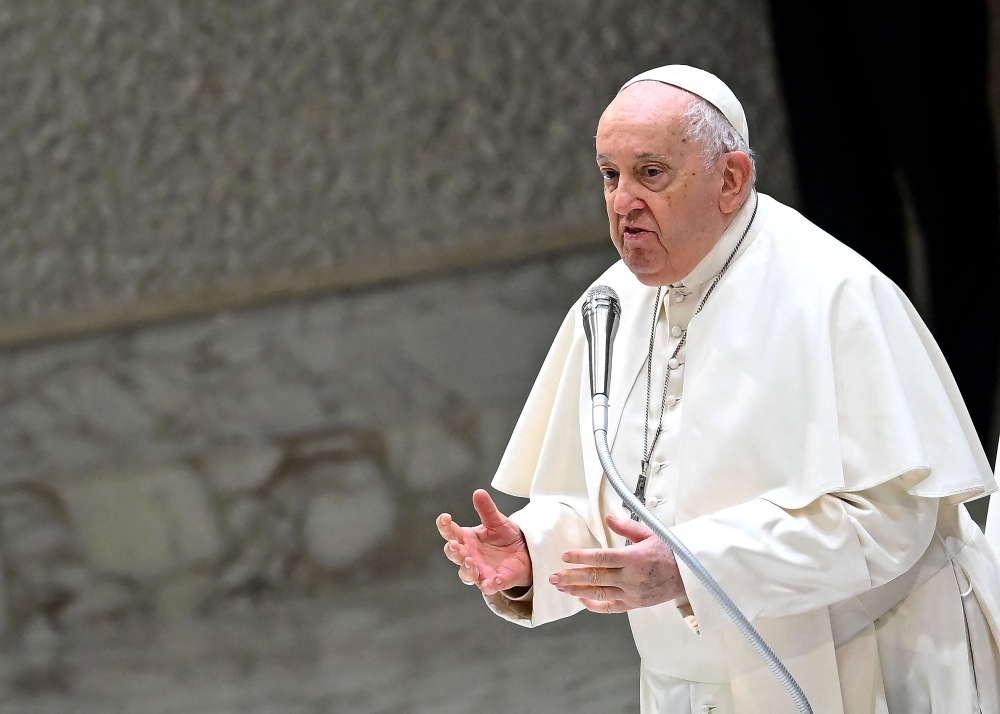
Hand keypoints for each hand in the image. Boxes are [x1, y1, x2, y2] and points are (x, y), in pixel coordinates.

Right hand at [436, 489, 531, 595]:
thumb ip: (487, 509)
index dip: (445, 526)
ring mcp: (481, 571)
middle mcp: (470, 556)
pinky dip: (491, 585)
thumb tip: (478, 492)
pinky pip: (491, 586)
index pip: (451, 533)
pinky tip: (494, 581)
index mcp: (467, 539)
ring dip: (466, 569)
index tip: (444, 518)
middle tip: (454, 544)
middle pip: (455, 555)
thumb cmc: (505, 537)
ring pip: (467, 574)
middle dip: (452, 551)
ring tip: (469, 561)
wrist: (525, 553)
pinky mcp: (496, 581)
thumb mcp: (497, 521)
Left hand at [549, 514, 684, 612]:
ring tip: (561, 587)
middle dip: (571, 577)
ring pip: (599, 593)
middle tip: (553, 576)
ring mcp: (631, 594)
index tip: (565, 556)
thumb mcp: (650, 533)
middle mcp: (630, 578)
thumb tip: (608, 518)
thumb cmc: (671, 552)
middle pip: (595, 578)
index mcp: (634, 558)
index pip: (601, 558)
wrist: (689, 575)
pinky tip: (582, 600)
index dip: (581, 557)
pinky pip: (610, 608)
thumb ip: (627, 526)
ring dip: (577, 590)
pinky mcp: (634, 604)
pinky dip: (595, 605)